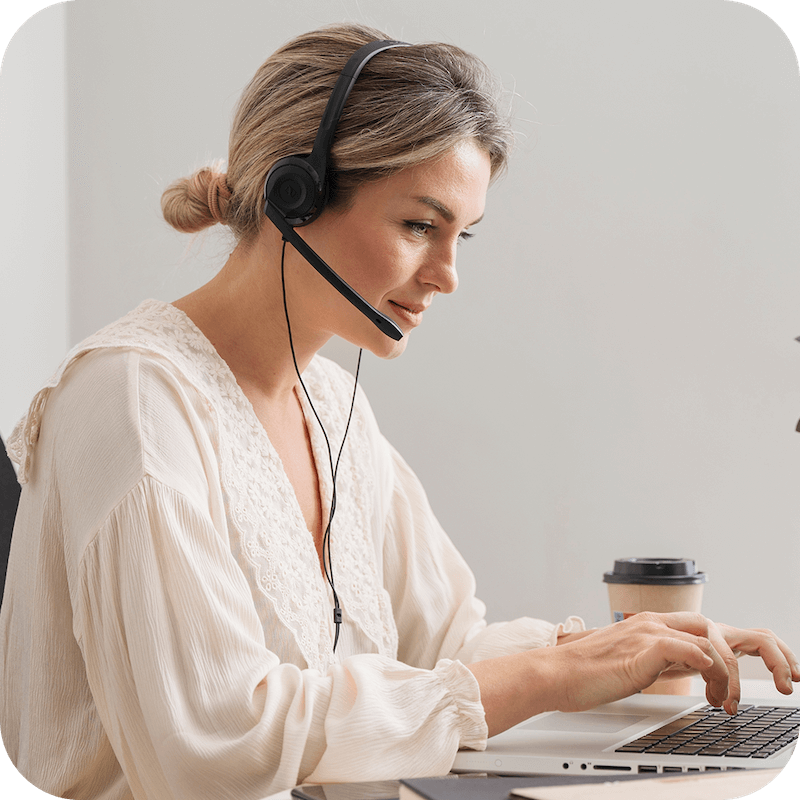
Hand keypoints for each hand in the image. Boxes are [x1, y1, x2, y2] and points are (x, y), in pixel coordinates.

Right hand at [551, 612, 799, 714]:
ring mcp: (651, 630)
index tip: (772, 673)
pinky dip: (710, 671)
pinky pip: (693, 652)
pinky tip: (710, 692)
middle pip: (723, 628)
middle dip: (763, 652)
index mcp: (657, 626)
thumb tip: (699, 670)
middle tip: (785, 680)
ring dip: (731, 674)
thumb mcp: (640, 666)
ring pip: (713, 639)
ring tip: (728, 703)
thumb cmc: (590, 674)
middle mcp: (658, 622)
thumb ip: (668, 661)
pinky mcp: (645, 646)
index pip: (712, 629)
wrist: (557, 673)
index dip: (748, 648)